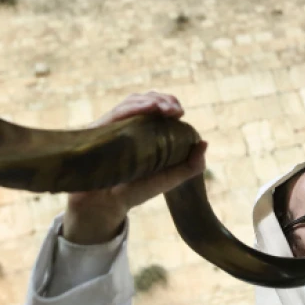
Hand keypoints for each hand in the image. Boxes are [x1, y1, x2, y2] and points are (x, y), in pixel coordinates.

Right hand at [62, 92, 206, 244]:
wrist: (106, 205)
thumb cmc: (135, 191)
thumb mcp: (169, 179)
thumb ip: (190, 166)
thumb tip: (205, 142)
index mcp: (145, 132)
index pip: (157, 107)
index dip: (169, 103)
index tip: (180, 112)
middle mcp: (129, 125)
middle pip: (145, 100)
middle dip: (162, 99)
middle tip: (174, 109)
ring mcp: (113, 126)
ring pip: (131, 102)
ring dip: (149, 100)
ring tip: (163, 107)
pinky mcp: (99, 130)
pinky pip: (115, 113)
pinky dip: (132, 107)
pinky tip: (147, 108)